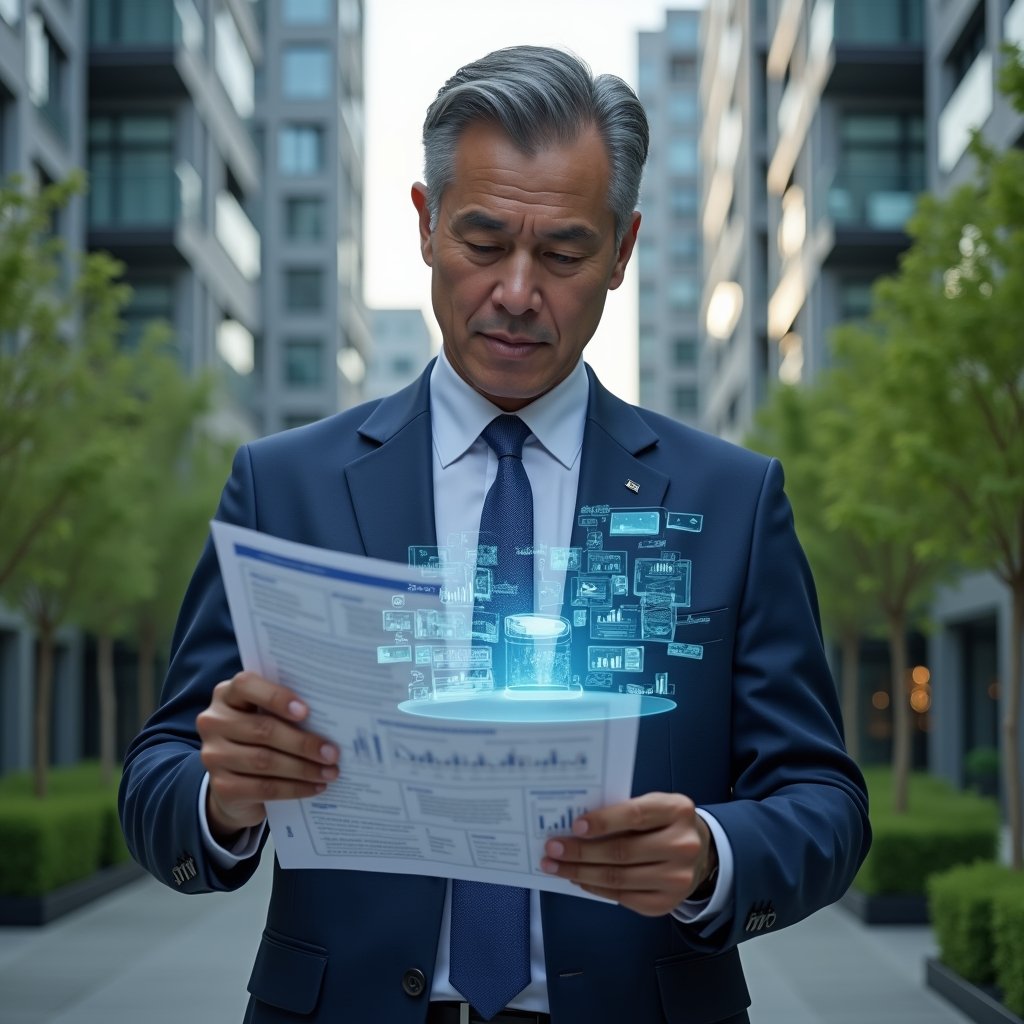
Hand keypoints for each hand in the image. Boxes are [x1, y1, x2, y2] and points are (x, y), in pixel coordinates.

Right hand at [196, 671, 339, 842]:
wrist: (235, 781)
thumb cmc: (262, 736)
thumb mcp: (269, 716)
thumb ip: (288, 709)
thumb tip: (333, 716)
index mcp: (227, 694)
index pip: (245, 685)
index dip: (276, 697)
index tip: (306, 711)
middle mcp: (213, 722)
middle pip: (262, 729)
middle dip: (303, 742)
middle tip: (333, 752)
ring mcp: (213, 756)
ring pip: (265, 761)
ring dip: (303, 768)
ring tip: (330, 772)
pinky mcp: (222, 787)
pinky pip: (263, 788)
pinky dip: (294, 788)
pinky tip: (315, 787)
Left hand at [540, 791, 716, 915]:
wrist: (699, 854)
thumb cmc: (664, 823)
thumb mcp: (654, 806)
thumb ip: (624, 811)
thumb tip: (576, 826)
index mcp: (677, 810)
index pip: (635, 815)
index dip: (603, 821)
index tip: (575, 826)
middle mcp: (682, 845)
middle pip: (622, 851)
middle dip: (581, 851)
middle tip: (552, 848)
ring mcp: (677, 878)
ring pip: (618, 878)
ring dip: (580, 873)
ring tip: (555, 866)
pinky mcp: (666, 903)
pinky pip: (623, 897)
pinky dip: (595, 888)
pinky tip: (578, 879)